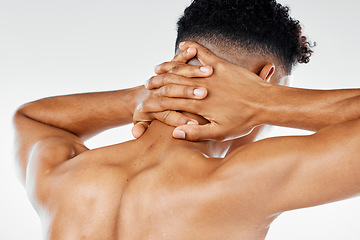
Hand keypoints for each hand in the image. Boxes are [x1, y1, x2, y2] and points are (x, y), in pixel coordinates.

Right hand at [141, 41, 269, 140]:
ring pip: (183, 69)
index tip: (143, 104)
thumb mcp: (220, 133)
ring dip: (168, 68)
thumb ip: (197, 133)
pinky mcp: (221, 65)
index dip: (156, 104)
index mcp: (199, 105)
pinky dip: (193, 48)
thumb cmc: (244, 121)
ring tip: (157, 69)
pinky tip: (184, 45)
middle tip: (145, 84)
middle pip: (173, 84)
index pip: (171, 103)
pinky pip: (204, 53)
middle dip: (157, 84)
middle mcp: (201, 87)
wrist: (266, 103)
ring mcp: (210, 75)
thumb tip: (176, 133)